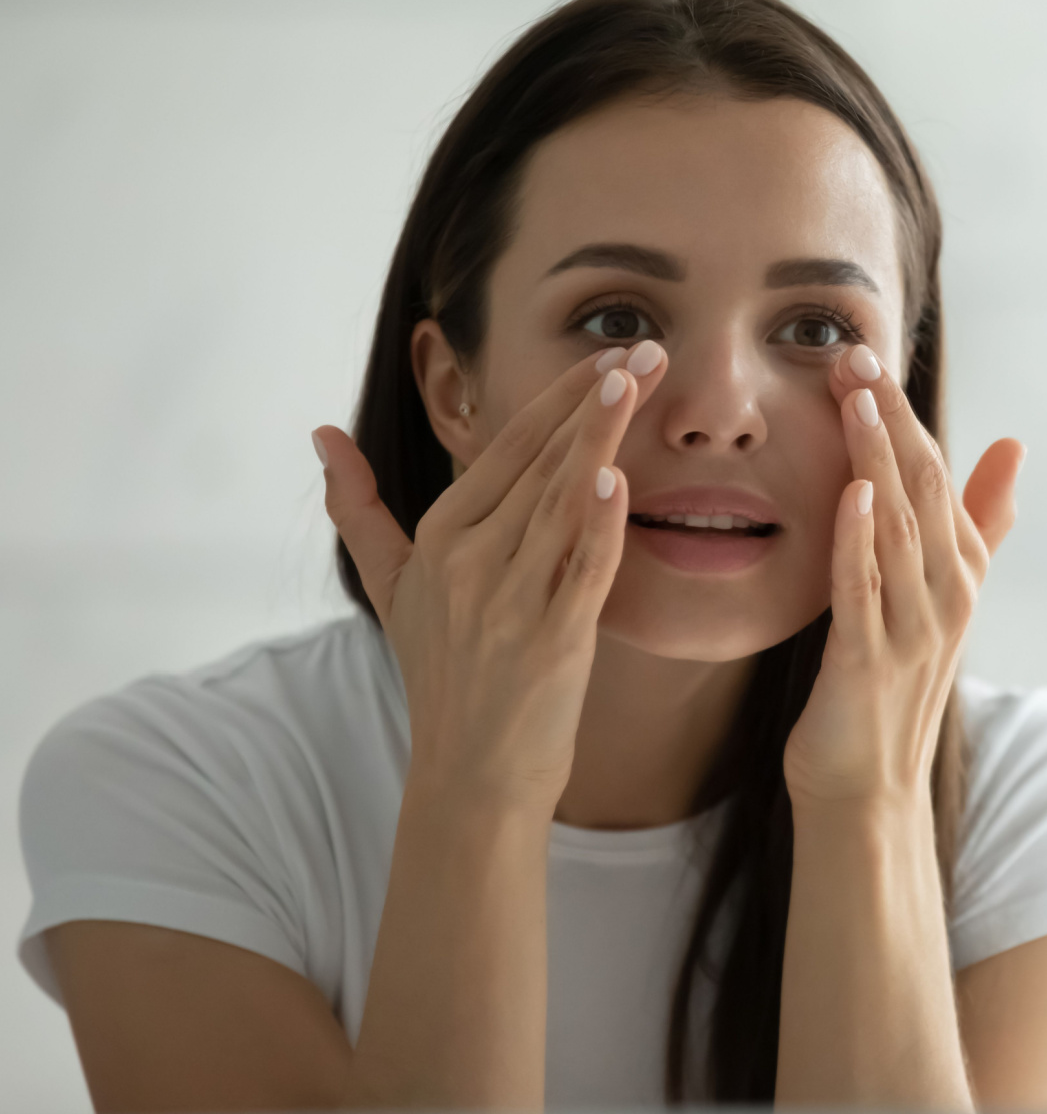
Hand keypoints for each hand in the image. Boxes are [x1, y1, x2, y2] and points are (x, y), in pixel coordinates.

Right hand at [313, 340, 667, 818]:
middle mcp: (471, 560)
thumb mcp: (389, 586)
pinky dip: (597, 526)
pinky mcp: (551, 642)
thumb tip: (321, 435)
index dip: (560, 399)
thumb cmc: (441, 672)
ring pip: (561, 503)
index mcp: (442, 536)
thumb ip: (357, 508)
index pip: (507, 449)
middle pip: (541, 463)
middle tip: (648, 349)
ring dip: (600, 439)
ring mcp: (510, 601)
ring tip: (637, 382)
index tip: (607, 356)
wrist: (471, 774)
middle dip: (596, 401)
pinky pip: (580, 572)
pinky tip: (615, 480)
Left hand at [782, 343, 1025, 806]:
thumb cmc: (887, 685)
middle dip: (890, 419)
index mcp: (957, 572)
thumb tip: (1012, 445)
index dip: (902, 413)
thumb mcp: (936, 597)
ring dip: (877, 462)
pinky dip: (860, 541)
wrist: (864, 786)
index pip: (934, 475)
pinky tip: (851, 494)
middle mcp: (944, 594)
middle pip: (921, 490)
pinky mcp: (868, 664)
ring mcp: (911, 629)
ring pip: (899, 529)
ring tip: (856, 400)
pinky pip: (864, 591)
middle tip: (854, 355)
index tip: (865, 356)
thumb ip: (976, 525)